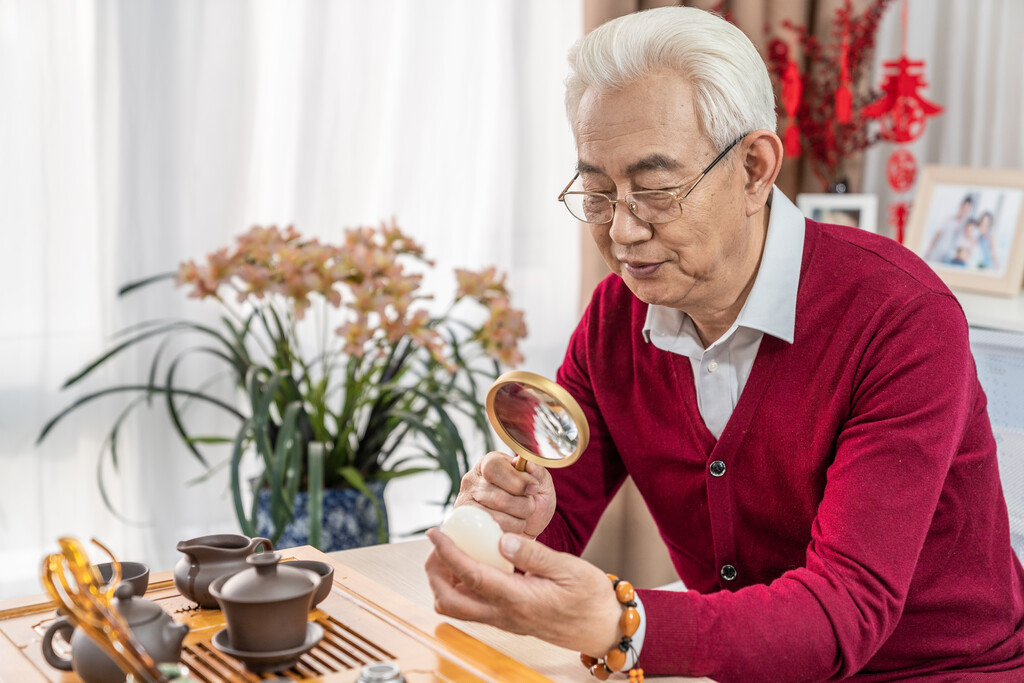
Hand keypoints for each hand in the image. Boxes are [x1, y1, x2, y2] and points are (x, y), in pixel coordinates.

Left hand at [425, 527, 621, 656]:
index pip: (470, 575)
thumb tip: (501, 539)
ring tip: (454, 553)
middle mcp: (505, 615)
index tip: (434, 533)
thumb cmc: (591, 598)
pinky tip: (474, 564)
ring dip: (445, 582)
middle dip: (435, 572)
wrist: (605, 628)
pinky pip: (471, 609)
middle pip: (449, 602)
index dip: (447, 553)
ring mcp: (504, 621)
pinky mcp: (507, 621)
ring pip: (456, 609)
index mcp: (518, 599)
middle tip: (440, 545)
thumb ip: (533, 554)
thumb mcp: (568, 568)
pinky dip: (461, 587)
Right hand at [454, 451, 554, 537]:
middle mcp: (472, 481)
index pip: (494, 468)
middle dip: (523, 506)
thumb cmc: (533, 499)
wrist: (528, 526)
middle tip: (529, 506)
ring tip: (520, 518)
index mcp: (489, 463)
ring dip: (517, 522)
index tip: (534, 489)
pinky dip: (507, 534)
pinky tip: (511, 529)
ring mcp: (466, 504)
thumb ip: (538, 472)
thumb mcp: (541, 482)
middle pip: (498, 497)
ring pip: (495, 519)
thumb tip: (529, 466)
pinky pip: (489, 534)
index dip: (517, 481)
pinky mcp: (466, 526)